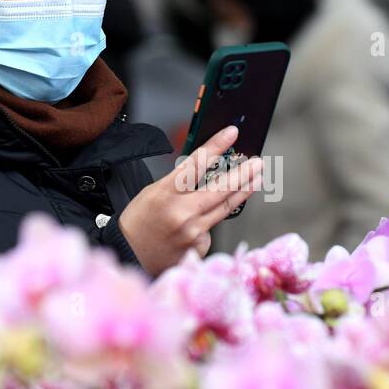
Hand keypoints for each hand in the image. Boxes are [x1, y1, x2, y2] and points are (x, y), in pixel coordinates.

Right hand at [118, 125, 262, 275]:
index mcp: (165, 193)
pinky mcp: (198, 248)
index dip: (217, 146)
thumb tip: (209, 168)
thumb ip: (180, 182)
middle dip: (243, 173)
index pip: (196, 164)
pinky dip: (211, 221)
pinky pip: (212, 229)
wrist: (129, 254)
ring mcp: (192, 233)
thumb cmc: (140, 220)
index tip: (232, 133)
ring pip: (225, 208)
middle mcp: (181, 213)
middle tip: (258, 162)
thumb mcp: (154, 192)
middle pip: (220, 189)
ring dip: (243, 191)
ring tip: (256, 179)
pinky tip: (201, 222)